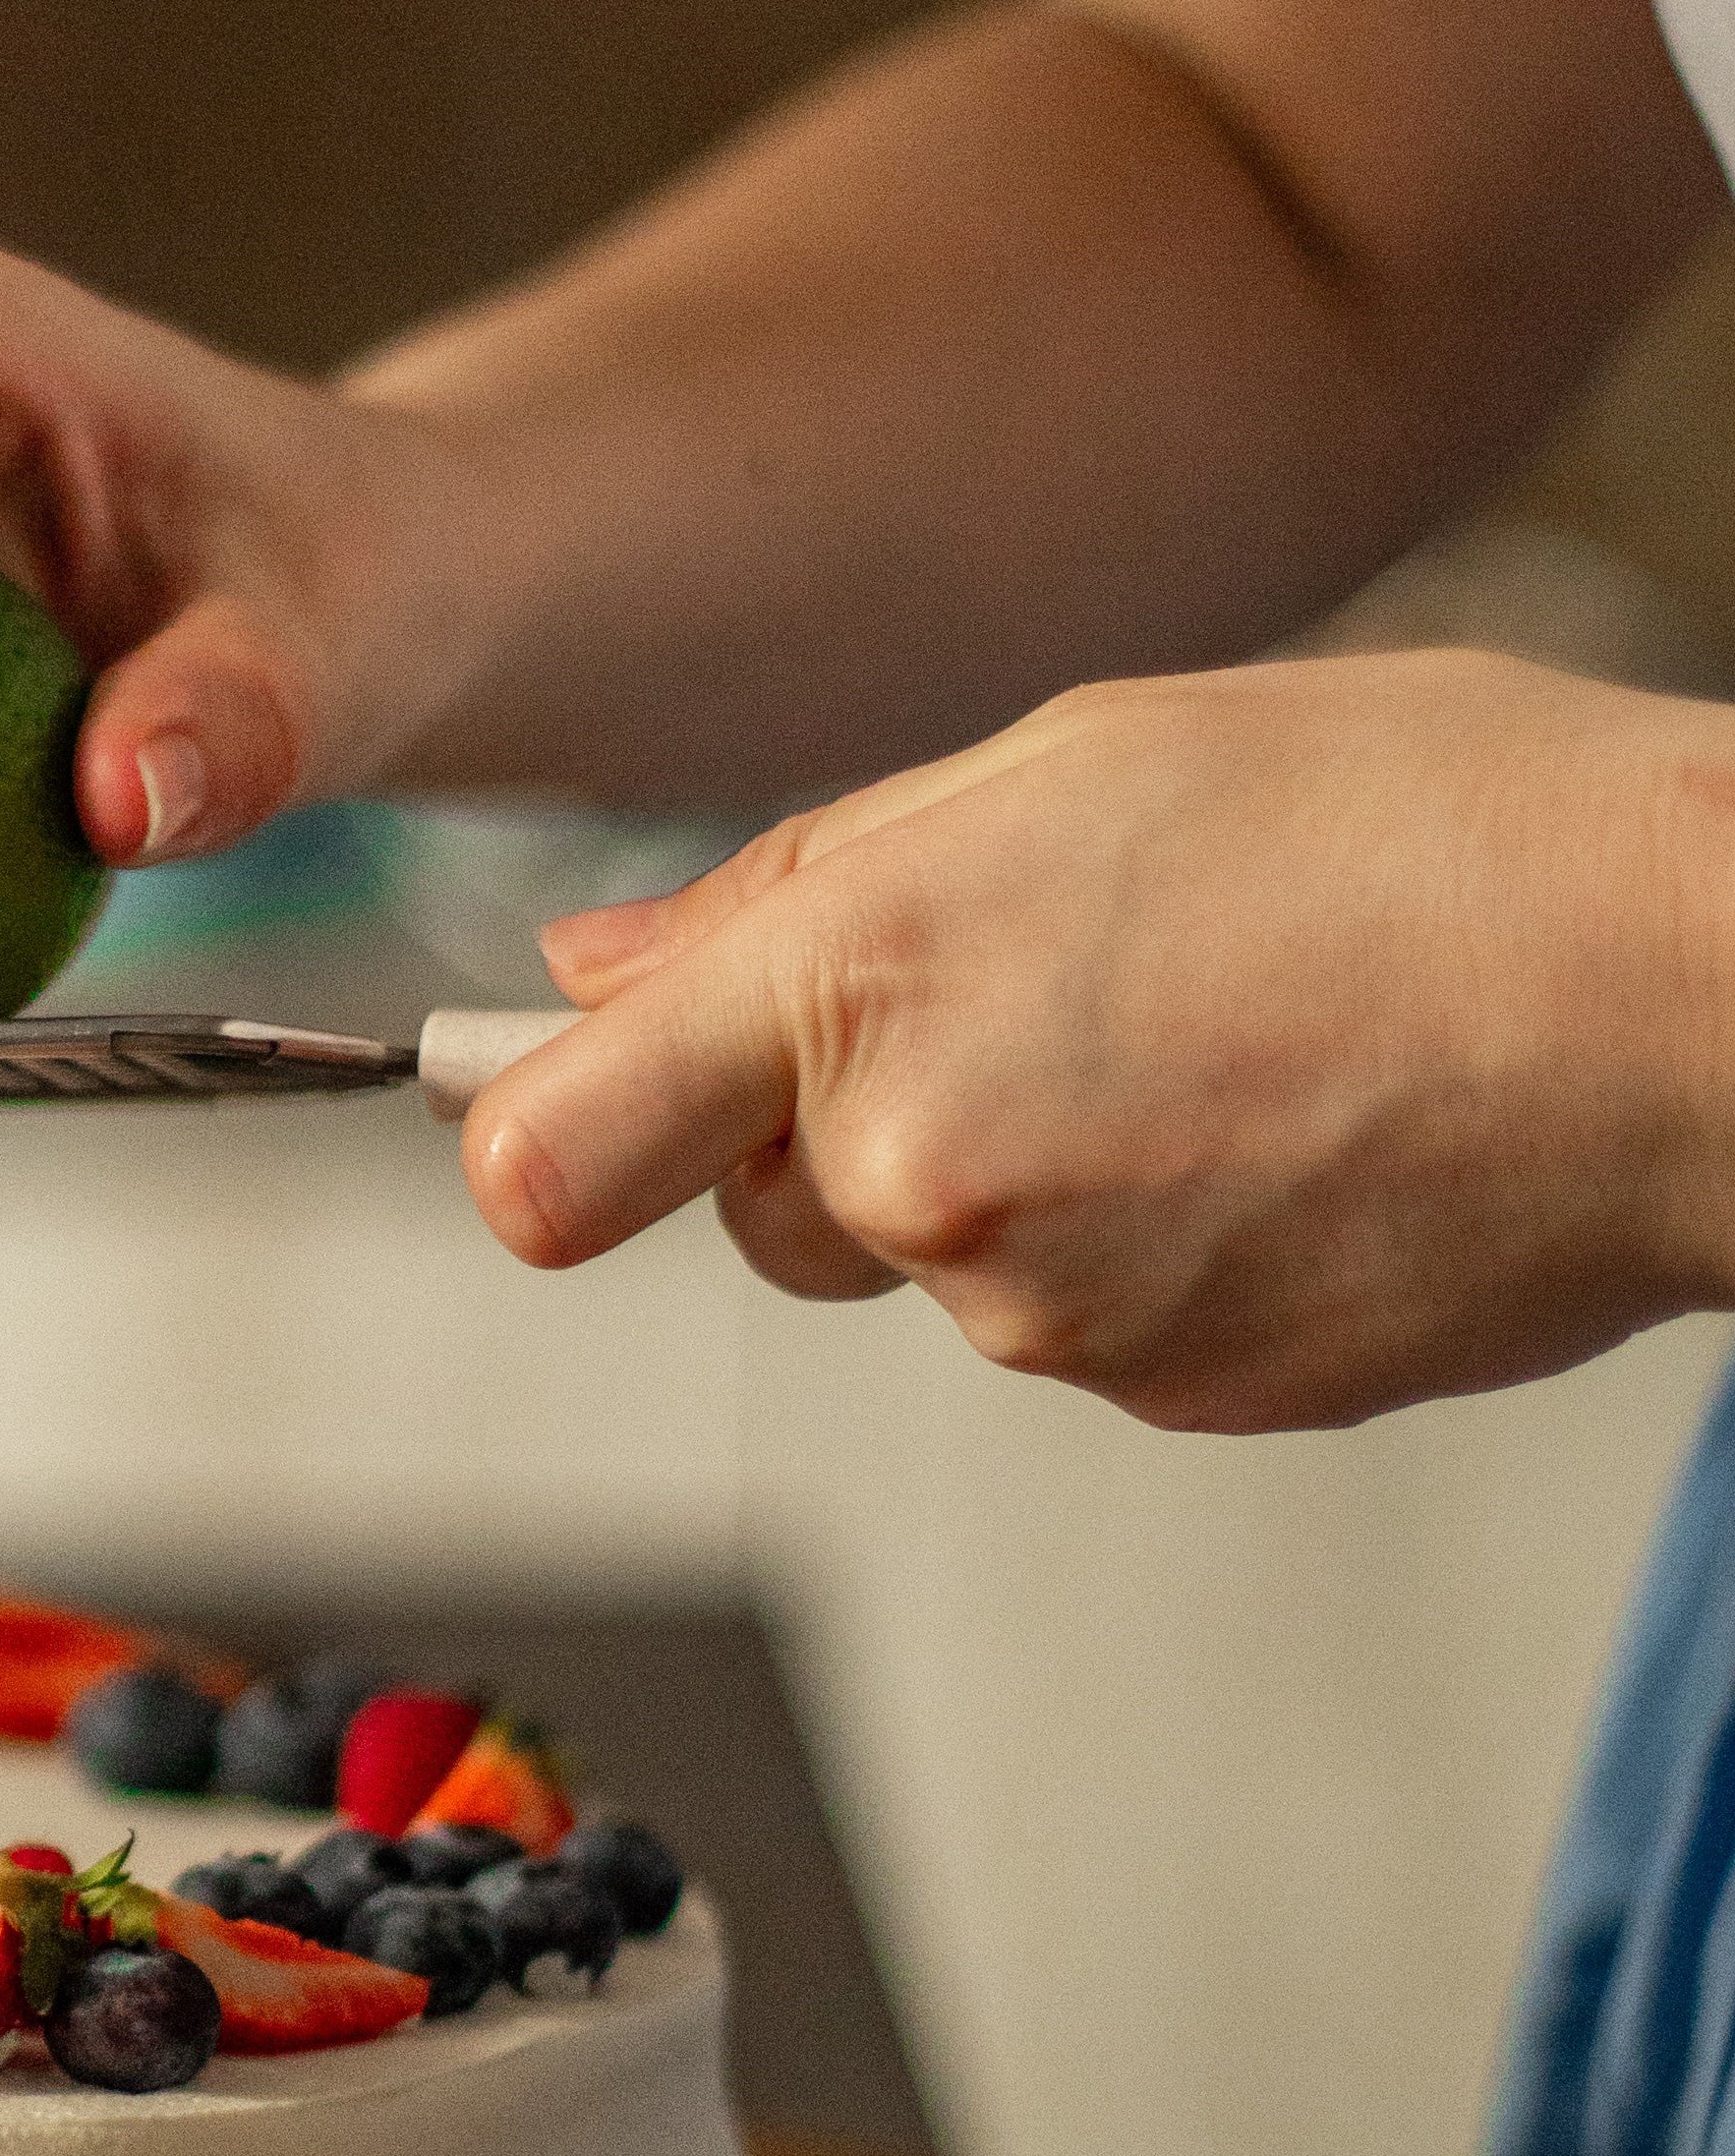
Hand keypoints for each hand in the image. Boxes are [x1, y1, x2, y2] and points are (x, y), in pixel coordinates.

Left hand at [457, 649, 1734, 1429]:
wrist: (1711, 998)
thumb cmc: (1433, 826)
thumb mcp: (1080, 760)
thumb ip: (793, 886)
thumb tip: (588, 973)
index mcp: (868, 989)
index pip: (547, 1158)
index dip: (537, 1136)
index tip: (555, 1110)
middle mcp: (926, 1183)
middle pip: (763, 1200)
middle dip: (852, 1114)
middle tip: (1061, 984)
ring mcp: (1045, 1315)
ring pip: (932, 1255)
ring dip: (1019, 1163)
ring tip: (1220, 1038)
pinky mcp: (1162, 1395)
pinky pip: (1075, 1316)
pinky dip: (1143, 1236)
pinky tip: (1284, 1128)